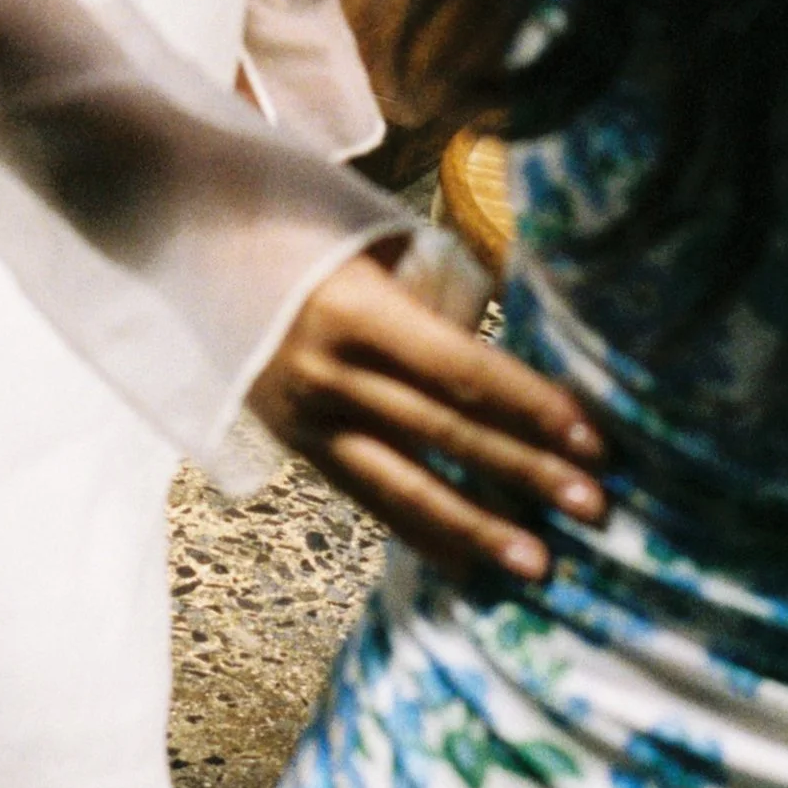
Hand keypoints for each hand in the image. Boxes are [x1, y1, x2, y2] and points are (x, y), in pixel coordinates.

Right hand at [248, 246, 607, 587]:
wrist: (194, 238)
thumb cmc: (306, 221)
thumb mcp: (375, 238)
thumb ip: (439, 290)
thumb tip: (516, 328)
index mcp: (357, 309)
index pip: (460, 369)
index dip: (528, 405)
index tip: (590, 436)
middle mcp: (330, 373)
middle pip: (443, 433)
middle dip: (523, 471)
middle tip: (593, 507)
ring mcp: (307, 419)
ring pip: (403, 486)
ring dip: (477, 528)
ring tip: (538, 564)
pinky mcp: (296, 446)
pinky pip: (368, 498)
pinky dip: (421, 533)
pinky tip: (467, 565)